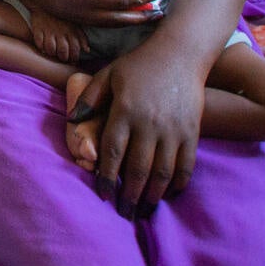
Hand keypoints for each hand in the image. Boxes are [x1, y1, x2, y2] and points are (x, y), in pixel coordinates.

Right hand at [26, 4, 87, 62]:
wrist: (46, 1)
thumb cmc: (63, 16)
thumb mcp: (75, 24)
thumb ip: (82, 37)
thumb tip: (87, 50)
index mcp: (71, 31)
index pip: (75, 49)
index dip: (74, 58)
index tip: (72, 60)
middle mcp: (60, 32)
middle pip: (63, 51)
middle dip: (63, 58)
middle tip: (62, 58)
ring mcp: (48, 30)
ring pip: (50, 49)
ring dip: (52, 53)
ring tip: (53, 53)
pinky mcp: (38, 28)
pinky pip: (39, 42)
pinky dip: (40, 47)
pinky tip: (42, 48)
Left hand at [68, 34, 205, 217]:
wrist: (180, 53)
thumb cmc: (139, 64)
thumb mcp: (108, 74)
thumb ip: (89, 97)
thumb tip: (72, 121)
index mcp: (125, 111)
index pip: (112, 152)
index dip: (106, 176)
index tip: (102, 193)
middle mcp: (149, 124)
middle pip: (137, 169)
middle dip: (129, 195)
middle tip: (124, 212)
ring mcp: (173, 130)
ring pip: (162, 172)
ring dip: (153, 195)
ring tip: (145, 209)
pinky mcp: (192, 132)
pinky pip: (186, 165)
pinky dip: (178, 183)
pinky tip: (168, 193)